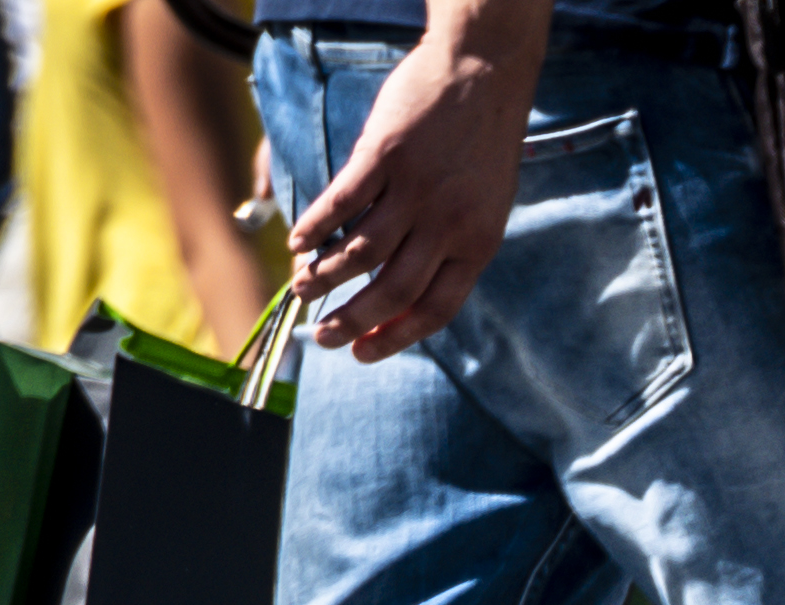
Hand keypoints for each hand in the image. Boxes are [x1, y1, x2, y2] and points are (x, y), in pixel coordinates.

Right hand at [289, 39, 533, 362]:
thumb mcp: (486, 204)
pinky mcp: (386, 154)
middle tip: (321, 336)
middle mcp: (447, 224)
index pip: (434, 308)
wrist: (485, 72)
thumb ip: (454, 244)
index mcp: (477, 244)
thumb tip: (412, 288)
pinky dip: (315, 225)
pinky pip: (343, 202)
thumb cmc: (483, 141)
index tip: (362, 352)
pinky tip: (297, 240)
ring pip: (361, 250)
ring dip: (325, 276)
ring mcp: (416, 189)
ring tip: (302, 288)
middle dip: (351, 320)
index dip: (394, 337)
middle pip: (392, 289)